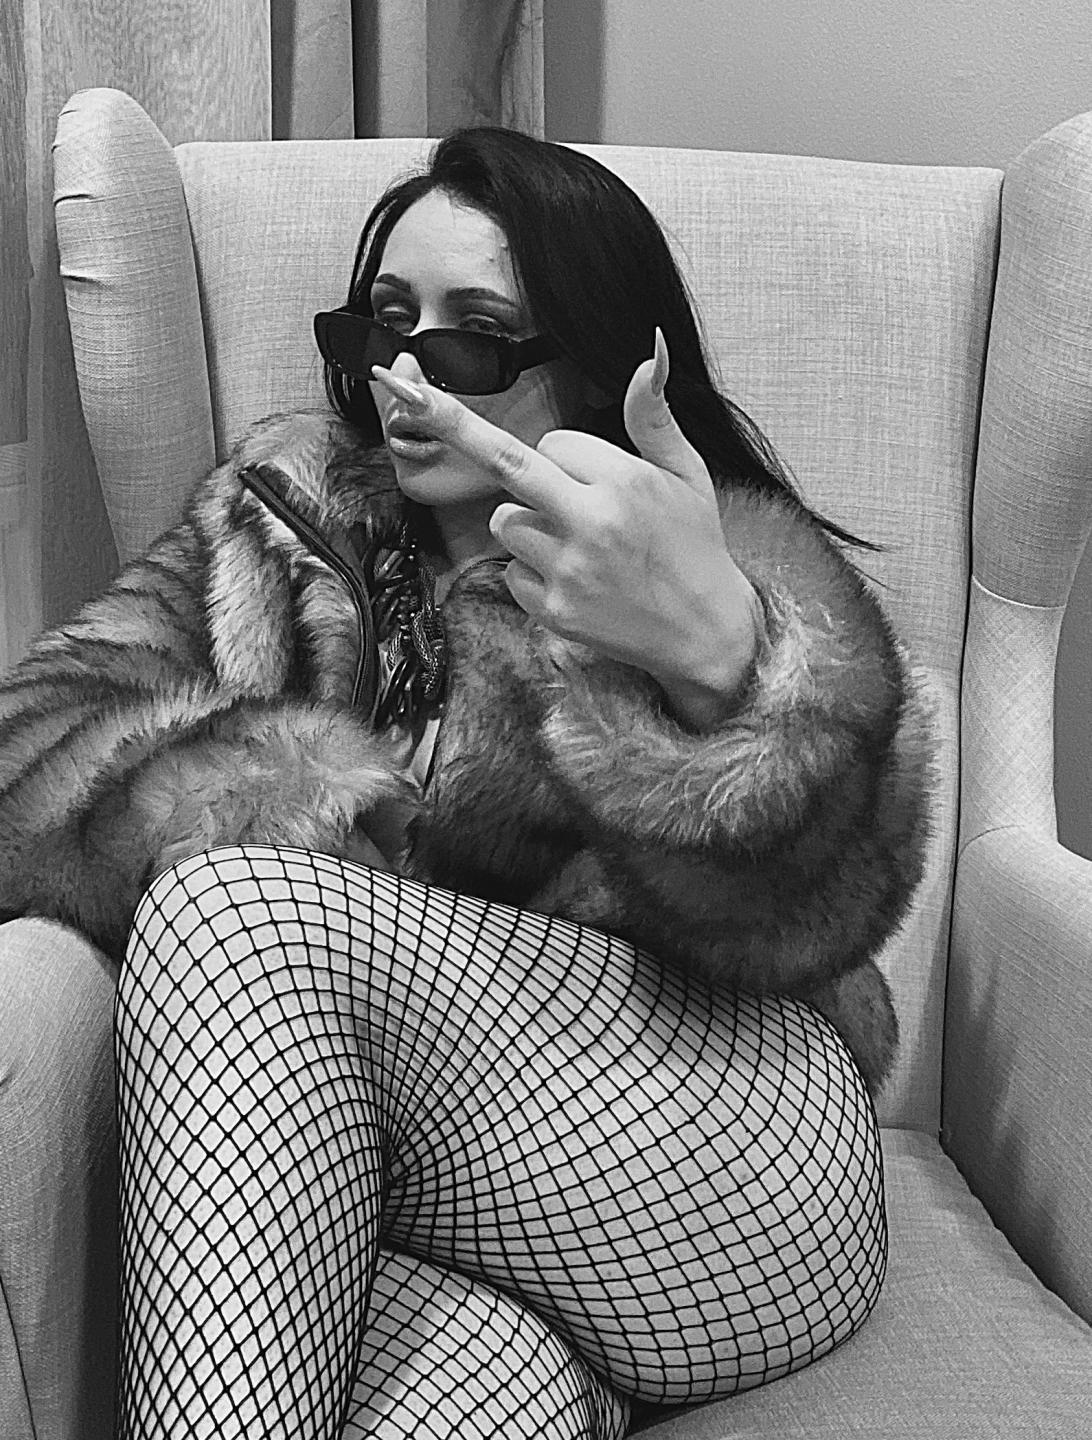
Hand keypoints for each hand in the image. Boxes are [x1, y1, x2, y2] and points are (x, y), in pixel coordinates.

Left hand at [371, 331, 760, 728]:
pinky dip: (533, 574)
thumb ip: (654, 415)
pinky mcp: (554, 610)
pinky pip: (512, 573)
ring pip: (506, 522)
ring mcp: (568, 569)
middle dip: (450, 421)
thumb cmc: (695, 546)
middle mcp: (591, 522)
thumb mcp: (687, 474)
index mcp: (623, 481)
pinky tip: (578, 584)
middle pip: (505, 462)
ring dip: (527, 525)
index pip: (555, 444)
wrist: (705, 634)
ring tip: (581, 550)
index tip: (596, 479)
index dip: (568, 457)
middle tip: (399, 384)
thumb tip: (648, 349)